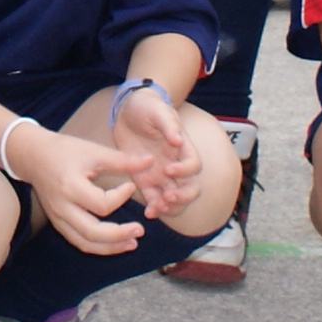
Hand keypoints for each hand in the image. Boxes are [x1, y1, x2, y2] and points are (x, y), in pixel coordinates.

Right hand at [20, 126, 145, 257]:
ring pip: (85, 243)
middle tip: (140, 231)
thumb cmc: (64, 151)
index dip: (121, 197)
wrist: (33, 156)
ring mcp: (58, 218)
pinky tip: (115, 243)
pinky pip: (79, 241)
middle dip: (119, 236)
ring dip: (110, 247)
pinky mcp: (58, 223)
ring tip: (132, 243)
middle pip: (92, 233)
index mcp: (71, 187)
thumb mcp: (93, 151)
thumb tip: (150, 161)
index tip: (131, 185)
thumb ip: (122, 160)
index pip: (102, 204)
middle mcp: (63, 207)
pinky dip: (98, 246)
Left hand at [107, 82, 200, 221]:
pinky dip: (154, 208)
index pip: (194, 166)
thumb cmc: (148, 107)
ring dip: (169, 207)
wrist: (128, 110)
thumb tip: (178, 140)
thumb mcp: (157, 110)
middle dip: (183, 197)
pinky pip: (154, 199)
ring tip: (157, 209)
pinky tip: (148, 213)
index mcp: (183, 148)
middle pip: (190, 188)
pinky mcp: (145, 180)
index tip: (169, 169)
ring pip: (174, 199)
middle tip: (168, 197)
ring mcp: (161, 175)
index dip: (185, 171)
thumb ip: (168, 124)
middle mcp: (176, 165)